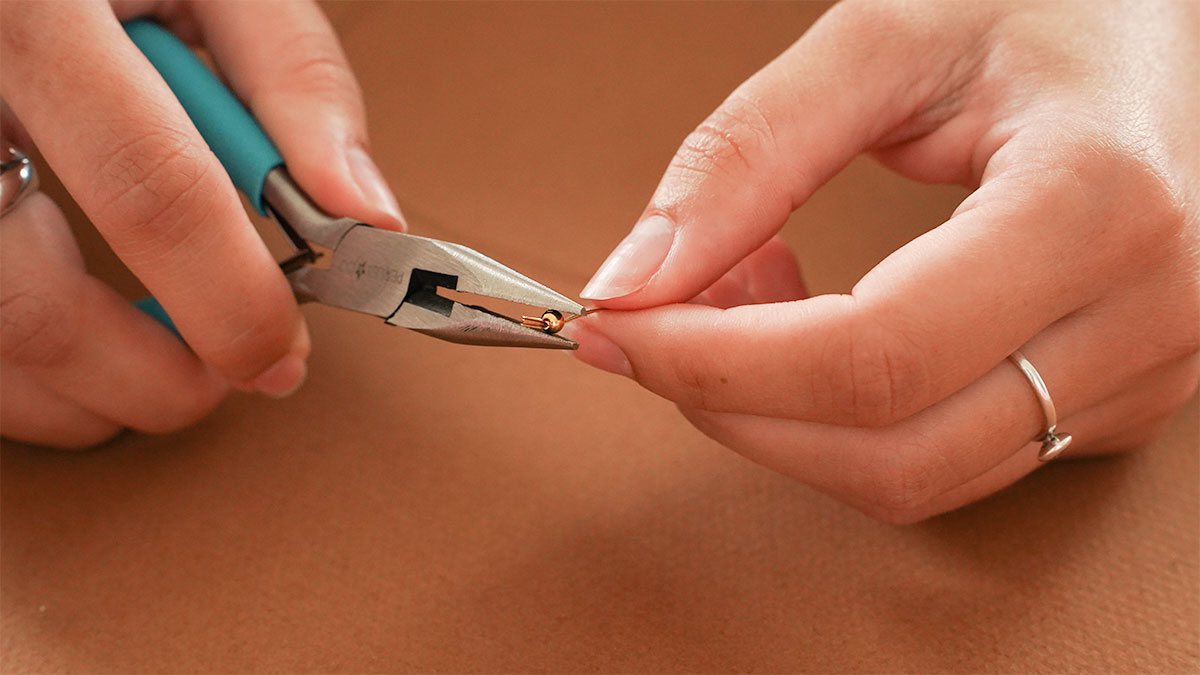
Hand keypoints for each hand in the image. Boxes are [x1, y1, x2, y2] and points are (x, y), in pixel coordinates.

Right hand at [0, 0, 404, 447]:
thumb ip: (295, 80)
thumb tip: (366, 214)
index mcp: (41, 17)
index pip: (150, 190)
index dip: (230, 296)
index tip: (284, 350)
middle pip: (36, 305)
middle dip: (158, 379)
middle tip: (235, 375)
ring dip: (93, 395)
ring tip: (169, 367)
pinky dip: (37, 380)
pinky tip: (92, 345)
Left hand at [569, 0, 1198, 521]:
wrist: (1159, 33)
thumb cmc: (1042, 10)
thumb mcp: (882, 42)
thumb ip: (746, 156)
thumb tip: (631, 281)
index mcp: (1097, 204)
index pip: (873, 358)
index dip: (717, 363)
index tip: (619, 327)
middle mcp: (1144, 315)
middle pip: (889, 453)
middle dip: (735, 404)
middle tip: (656, 319)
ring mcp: (1143, 375)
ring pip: (911, 478)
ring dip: (784, 413)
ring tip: (746, 289)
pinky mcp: (1114, 404)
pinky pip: (944, 461)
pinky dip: (841, 418)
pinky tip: (814, 322)